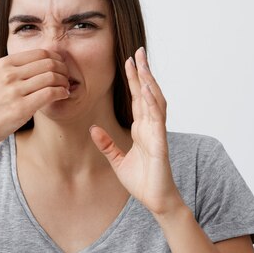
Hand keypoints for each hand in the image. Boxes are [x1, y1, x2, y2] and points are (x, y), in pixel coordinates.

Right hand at [0, 49, 69, 150]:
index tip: (61, 67)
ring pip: (52, 77)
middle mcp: (9, 75)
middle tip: (67, 78)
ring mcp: (14, 91)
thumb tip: (41, 63)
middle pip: (49, 63)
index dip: (56, 58)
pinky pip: (50, 94)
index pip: (40, 53)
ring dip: (64, 82)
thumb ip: (14, 70)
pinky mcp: (21, 108)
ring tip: (65, 88)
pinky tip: (63, 96)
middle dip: (63, 69)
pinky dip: (62, 93)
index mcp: (4, 64)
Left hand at [90, 47, 183, 215]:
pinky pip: (157, 121)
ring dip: (150, 82)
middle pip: (147, 94)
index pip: (137, 98)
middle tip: (138, 51)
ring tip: (143, 65)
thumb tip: (92, 128)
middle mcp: (151, 127)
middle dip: (143, 72)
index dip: (133, 79)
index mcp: (142, 129)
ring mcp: (157, 134)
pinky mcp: (160, 144)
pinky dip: (153, 105)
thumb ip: (106, 144)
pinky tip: (148, 91)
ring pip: (155, 102)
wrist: (156, 201)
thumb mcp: (117, 160)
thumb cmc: (142, 181)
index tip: (128, 61)